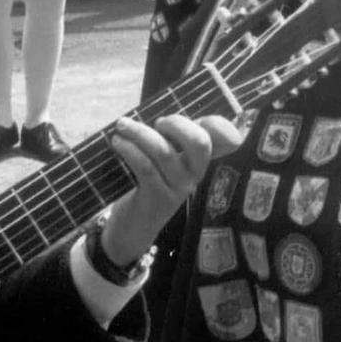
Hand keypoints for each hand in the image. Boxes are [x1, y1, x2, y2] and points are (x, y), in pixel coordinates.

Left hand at [102, 113, 244, 258]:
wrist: (134, 227)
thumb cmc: (148, 185)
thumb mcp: (163, 160)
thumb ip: (171, 138)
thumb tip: (163, 114)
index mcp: (199, 160)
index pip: (222, 139)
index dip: (222, 126)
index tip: (201, 116)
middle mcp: (195, 174)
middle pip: (200, 143)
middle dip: (178, 124)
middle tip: (157, 122)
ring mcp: (179, 188)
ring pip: (164, 152)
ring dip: (140, 133)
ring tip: (122, 126)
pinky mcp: (159, 199)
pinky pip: (146, 167)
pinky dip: (130, 150)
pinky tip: (118, 143)